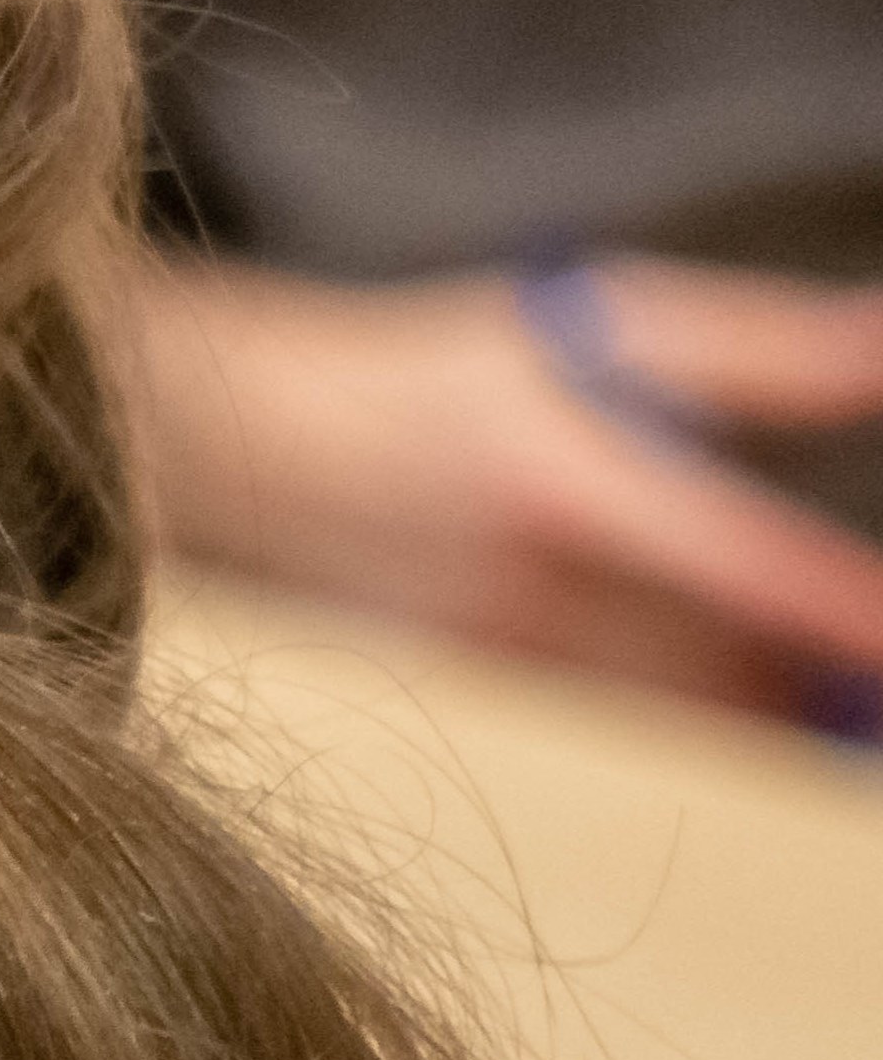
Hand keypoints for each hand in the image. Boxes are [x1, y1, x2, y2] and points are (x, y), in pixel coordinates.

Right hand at [109, 249, 882, 724]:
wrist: (239, 455)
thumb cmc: (440, 380)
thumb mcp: (602, 324)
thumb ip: (768, 352)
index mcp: (567, 485)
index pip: (745, 571)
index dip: (844, 619)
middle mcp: (525, 597)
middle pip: (730, 684)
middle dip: (828, 692)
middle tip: (875, 676)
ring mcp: (493, 672)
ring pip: (683, 725)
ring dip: (772, 715)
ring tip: (830, 690)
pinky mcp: (476, 715)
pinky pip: (620, 735)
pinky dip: (695, 721)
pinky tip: (733, 690)